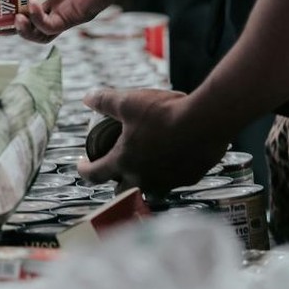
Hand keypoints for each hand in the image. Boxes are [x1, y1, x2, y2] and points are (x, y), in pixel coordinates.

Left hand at [78, 89, 230, 193]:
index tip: (82, 165)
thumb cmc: (164, 112)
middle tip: (116, 167)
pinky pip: (174, 181)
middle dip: (115, 181)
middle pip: (121, 191)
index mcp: (124, 162)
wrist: (206, 122)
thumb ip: (105, 101)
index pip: (94, 175)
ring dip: (144, 181)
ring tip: (146, 166)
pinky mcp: (188, 179)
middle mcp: (143, 179)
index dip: (84, 170)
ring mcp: (167, 182)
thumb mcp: (129, 102)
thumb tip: (87, 98)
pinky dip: (169, 173)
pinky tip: (173, 158)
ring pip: (150, 190)